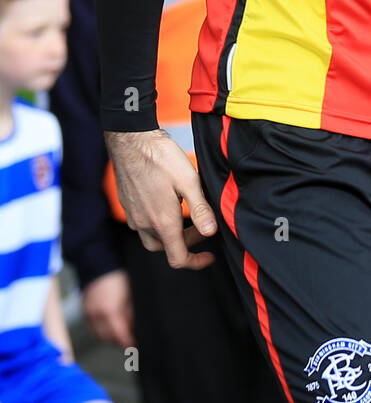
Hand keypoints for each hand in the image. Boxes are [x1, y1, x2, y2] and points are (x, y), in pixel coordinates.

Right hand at [82, 270, 135, 346]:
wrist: (97, 261)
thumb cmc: (117, 275)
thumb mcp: (131, 293)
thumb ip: (132, 312)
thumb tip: (136, 327)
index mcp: (109, 311)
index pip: (120, 336)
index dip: (130, 342)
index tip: (137, 345)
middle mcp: (96, 316)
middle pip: (110, 339)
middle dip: (121, 342)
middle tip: (132, 341)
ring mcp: (88, 314)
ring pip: (100, 335)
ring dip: (111, 338)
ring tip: (123, 335)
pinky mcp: (84, 311)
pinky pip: (93, 328)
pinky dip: (102, 331)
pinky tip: (111, 328)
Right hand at [103, 129, 217, 269]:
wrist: (131, 140)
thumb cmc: (161, 157)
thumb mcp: (189, 181)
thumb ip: (200, 209)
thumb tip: (211, 232)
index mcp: (162, 222)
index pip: (178, 258)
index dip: (196, 262)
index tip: (209, 256)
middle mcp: (144, 223)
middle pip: (166, 249)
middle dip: (186, 244)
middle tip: (200, 227)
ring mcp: (133, 215)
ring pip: (153, 237)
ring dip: (171, 233)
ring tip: (185, 213)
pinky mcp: (127, 205)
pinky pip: (142, 223)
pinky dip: (158, 221)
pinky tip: (168, 202)